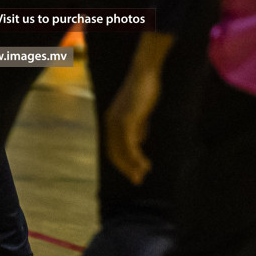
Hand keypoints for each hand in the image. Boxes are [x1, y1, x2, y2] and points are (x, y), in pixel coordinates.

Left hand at [105, 31, 172, 184]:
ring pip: (122, 151)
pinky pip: (129, 144)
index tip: (134, 174)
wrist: (145, 74)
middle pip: (115, 154)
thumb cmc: (144, 91)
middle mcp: (110, 123)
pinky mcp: (126, 119)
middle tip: (137, 180)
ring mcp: (117, 122)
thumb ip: (137, 127)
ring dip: (132, 166)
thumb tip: (137, 143)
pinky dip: (135, 157)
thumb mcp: (139, 113)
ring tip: (142, 175)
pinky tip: (144, 163)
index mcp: (112, 122)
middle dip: (126, 169)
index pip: (113, 149)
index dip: (123, 164)